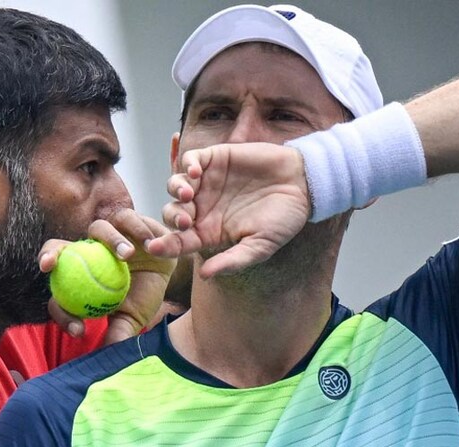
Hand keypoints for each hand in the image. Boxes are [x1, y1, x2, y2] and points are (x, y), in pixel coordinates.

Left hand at [38, 209, 175, 344]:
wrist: (170, 274)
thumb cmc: (144, 295)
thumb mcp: (130, 318)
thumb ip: (116, 334)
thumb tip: (106, 358)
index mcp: (78, 273)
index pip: (58, 286)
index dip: (57, 301)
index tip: (69, 311)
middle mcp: (86, 250)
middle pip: (58, 247)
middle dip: (49, 252)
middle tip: (51, 265)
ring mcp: (105, 233)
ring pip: (98, 229)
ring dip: (111, 240)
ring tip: (129, 256)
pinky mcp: (127, 220)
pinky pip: (127, 221)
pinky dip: (137, 231)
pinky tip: (147, 245)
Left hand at [146, 142, 310, 277]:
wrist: (304, 185)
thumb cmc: (283, 219)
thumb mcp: (260, 246)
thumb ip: (233, 260)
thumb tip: (205, 275)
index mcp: (209, 232)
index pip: (179, 242)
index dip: (165, 245)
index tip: (154, 248)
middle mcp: (202, 208)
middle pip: (172, 214)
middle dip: (172, 219)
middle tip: (184, 221)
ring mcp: (206, 183)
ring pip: (175, 186)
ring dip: (176, 191)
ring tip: (188, 194)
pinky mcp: (215, 159)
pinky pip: (191, 160)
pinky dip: (188, 164)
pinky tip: (195, 172)